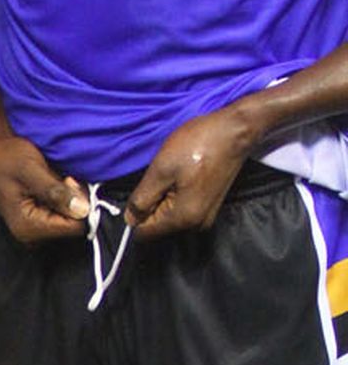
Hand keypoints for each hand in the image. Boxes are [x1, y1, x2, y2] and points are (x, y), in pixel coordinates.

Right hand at [0, 130, 89, 243]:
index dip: (80, 203)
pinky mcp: (36, 222)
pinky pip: (61, 215)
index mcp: (28, 227)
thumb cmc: (6, 157)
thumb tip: (83, 209)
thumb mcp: (32, 170)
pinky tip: (51, 185)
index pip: (74, 227)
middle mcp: (30, 235)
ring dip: (69, 198)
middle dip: (74, 201)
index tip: (69, 180)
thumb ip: (56, 192)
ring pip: (69, 219)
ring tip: (53, 180)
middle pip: (72, 226)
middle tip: (62, 178)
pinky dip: (63, 199)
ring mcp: (33, 230)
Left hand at [125, 108, 249, 234]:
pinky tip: (184, 176)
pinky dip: (177, 196)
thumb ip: (142, 199)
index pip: (144, 234)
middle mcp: (197, 225)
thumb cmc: (199, 144)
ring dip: (164, 198)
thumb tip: (129, 220)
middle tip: (162, 177)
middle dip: (152, 205)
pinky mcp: (210, 207)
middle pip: (158, 226)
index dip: (136, 215)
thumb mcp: (161, 169)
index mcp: (183, 219)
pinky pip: (182, 209)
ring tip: (175, 174)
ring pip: (169, 217)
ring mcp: (206, 217)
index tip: (144, 190)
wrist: (235, 131)